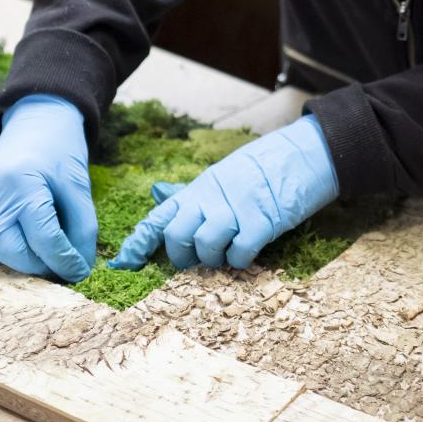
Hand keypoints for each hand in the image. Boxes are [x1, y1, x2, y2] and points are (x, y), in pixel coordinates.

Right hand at [0, 95, 96, 281]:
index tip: (81, 272)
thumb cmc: (60, 150)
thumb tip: (80, 270)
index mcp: (21, 182)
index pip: (42, 236)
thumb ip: (83, 229)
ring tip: (54, 255)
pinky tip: (36, 239)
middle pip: (10, 252)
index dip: (63, 260)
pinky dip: (17, 245)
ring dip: (28, 260)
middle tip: (65, 268)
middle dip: (39, 268)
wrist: (34, 119)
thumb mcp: (79, 186)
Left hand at [109, 116, 337, 271]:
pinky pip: (239, 254)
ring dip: (214, 260)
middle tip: (198, 261)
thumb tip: (158, 193)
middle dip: (183, 258)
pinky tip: (249, 251)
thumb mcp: (219, 177)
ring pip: (205, 246)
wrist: (299, 155)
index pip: (159, 218)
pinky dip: (241, 260)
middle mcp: (210, 199)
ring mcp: (235, 210)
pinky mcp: (261, 222)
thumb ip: (190, 194)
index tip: (122, 265)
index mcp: (197, 190)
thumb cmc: (258, 170)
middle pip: (176, 236)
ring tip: (228, 253)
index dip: (138, 244)